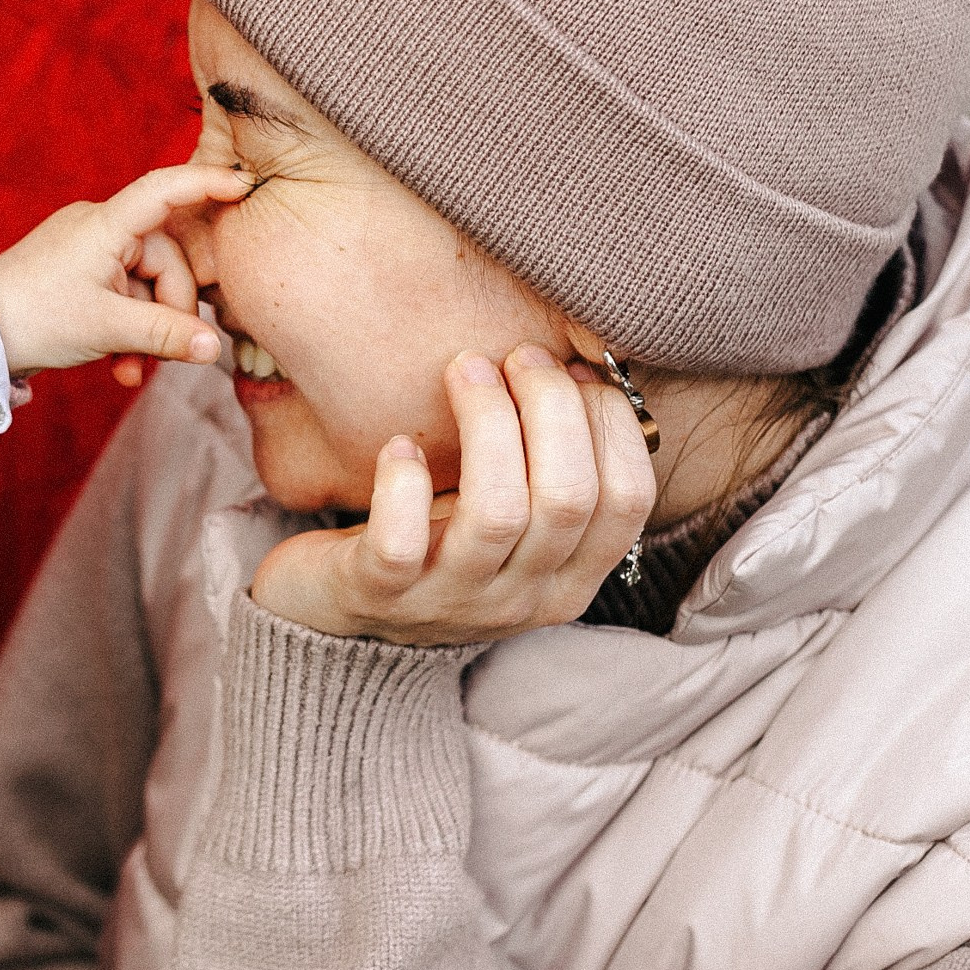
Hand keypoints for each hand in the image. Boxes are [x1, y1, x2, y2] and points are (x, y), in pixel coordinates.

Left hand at [0, 164, 247, 381]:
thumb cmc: (32, 318)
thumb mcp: (106, 329)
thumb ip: (165, 335)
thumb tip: (213, 348)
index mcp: (105, 225)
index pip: (164, 189)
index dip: (206, 183)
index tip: (244, 185)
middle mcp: (99, 228)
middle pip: (165, 261)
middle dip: (169, 312)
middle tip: (159, 355)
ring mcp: (89, 251)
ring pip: (146, 286)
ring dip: (146, 332)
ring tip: (129, 370)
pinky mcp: (81, 274)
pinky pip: (123, 296)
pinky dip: (126, 331)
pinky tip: (117, 367)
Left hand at [249, 345, 657, 645]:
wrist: (341, 613)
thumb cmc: (437, 539)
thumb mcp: (512, 514)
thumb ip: (552, 463)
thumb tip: (583, 365)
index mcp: (569, 579)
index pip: (628, 499)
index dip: (610, 419)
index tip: (571, 366)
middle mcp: (521, 598)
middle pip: (569, 497)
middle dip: (551, 406)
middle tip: (516, 356)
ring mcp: (449, 601)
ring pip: (497, 512)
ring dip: (486, 423)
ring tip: (464, 369)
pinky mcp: (378, 593)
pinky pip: (401, 542)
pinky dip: (403, 482)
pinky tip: (400, 444)